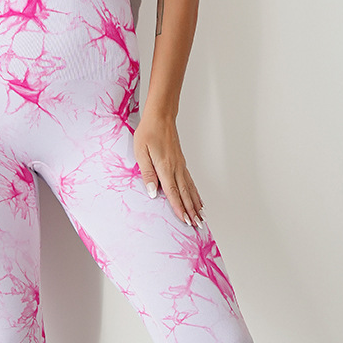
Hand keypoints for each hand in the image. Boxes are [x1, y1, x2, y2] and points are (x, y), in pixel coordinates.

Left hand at [134, 113, 203, 227]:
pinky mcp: (181, 162)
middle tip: (198, 225)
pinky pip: (190, 181)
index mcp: (165, 167)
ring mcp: (181, 165)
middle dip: (191, 211)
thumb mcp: (141, 152)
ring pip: (190, 189)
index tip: (185, 221)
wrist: (161, 117)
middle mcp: (176, 168)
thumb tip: (151, 192)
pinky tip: (198, 199)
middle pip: (185, 194)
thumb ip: (147, 173)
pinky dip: (195, 192)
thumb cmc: (148, 133)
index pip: (172, 192)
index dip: (179, 208)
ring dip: (195, 204)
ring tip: (201, 217)